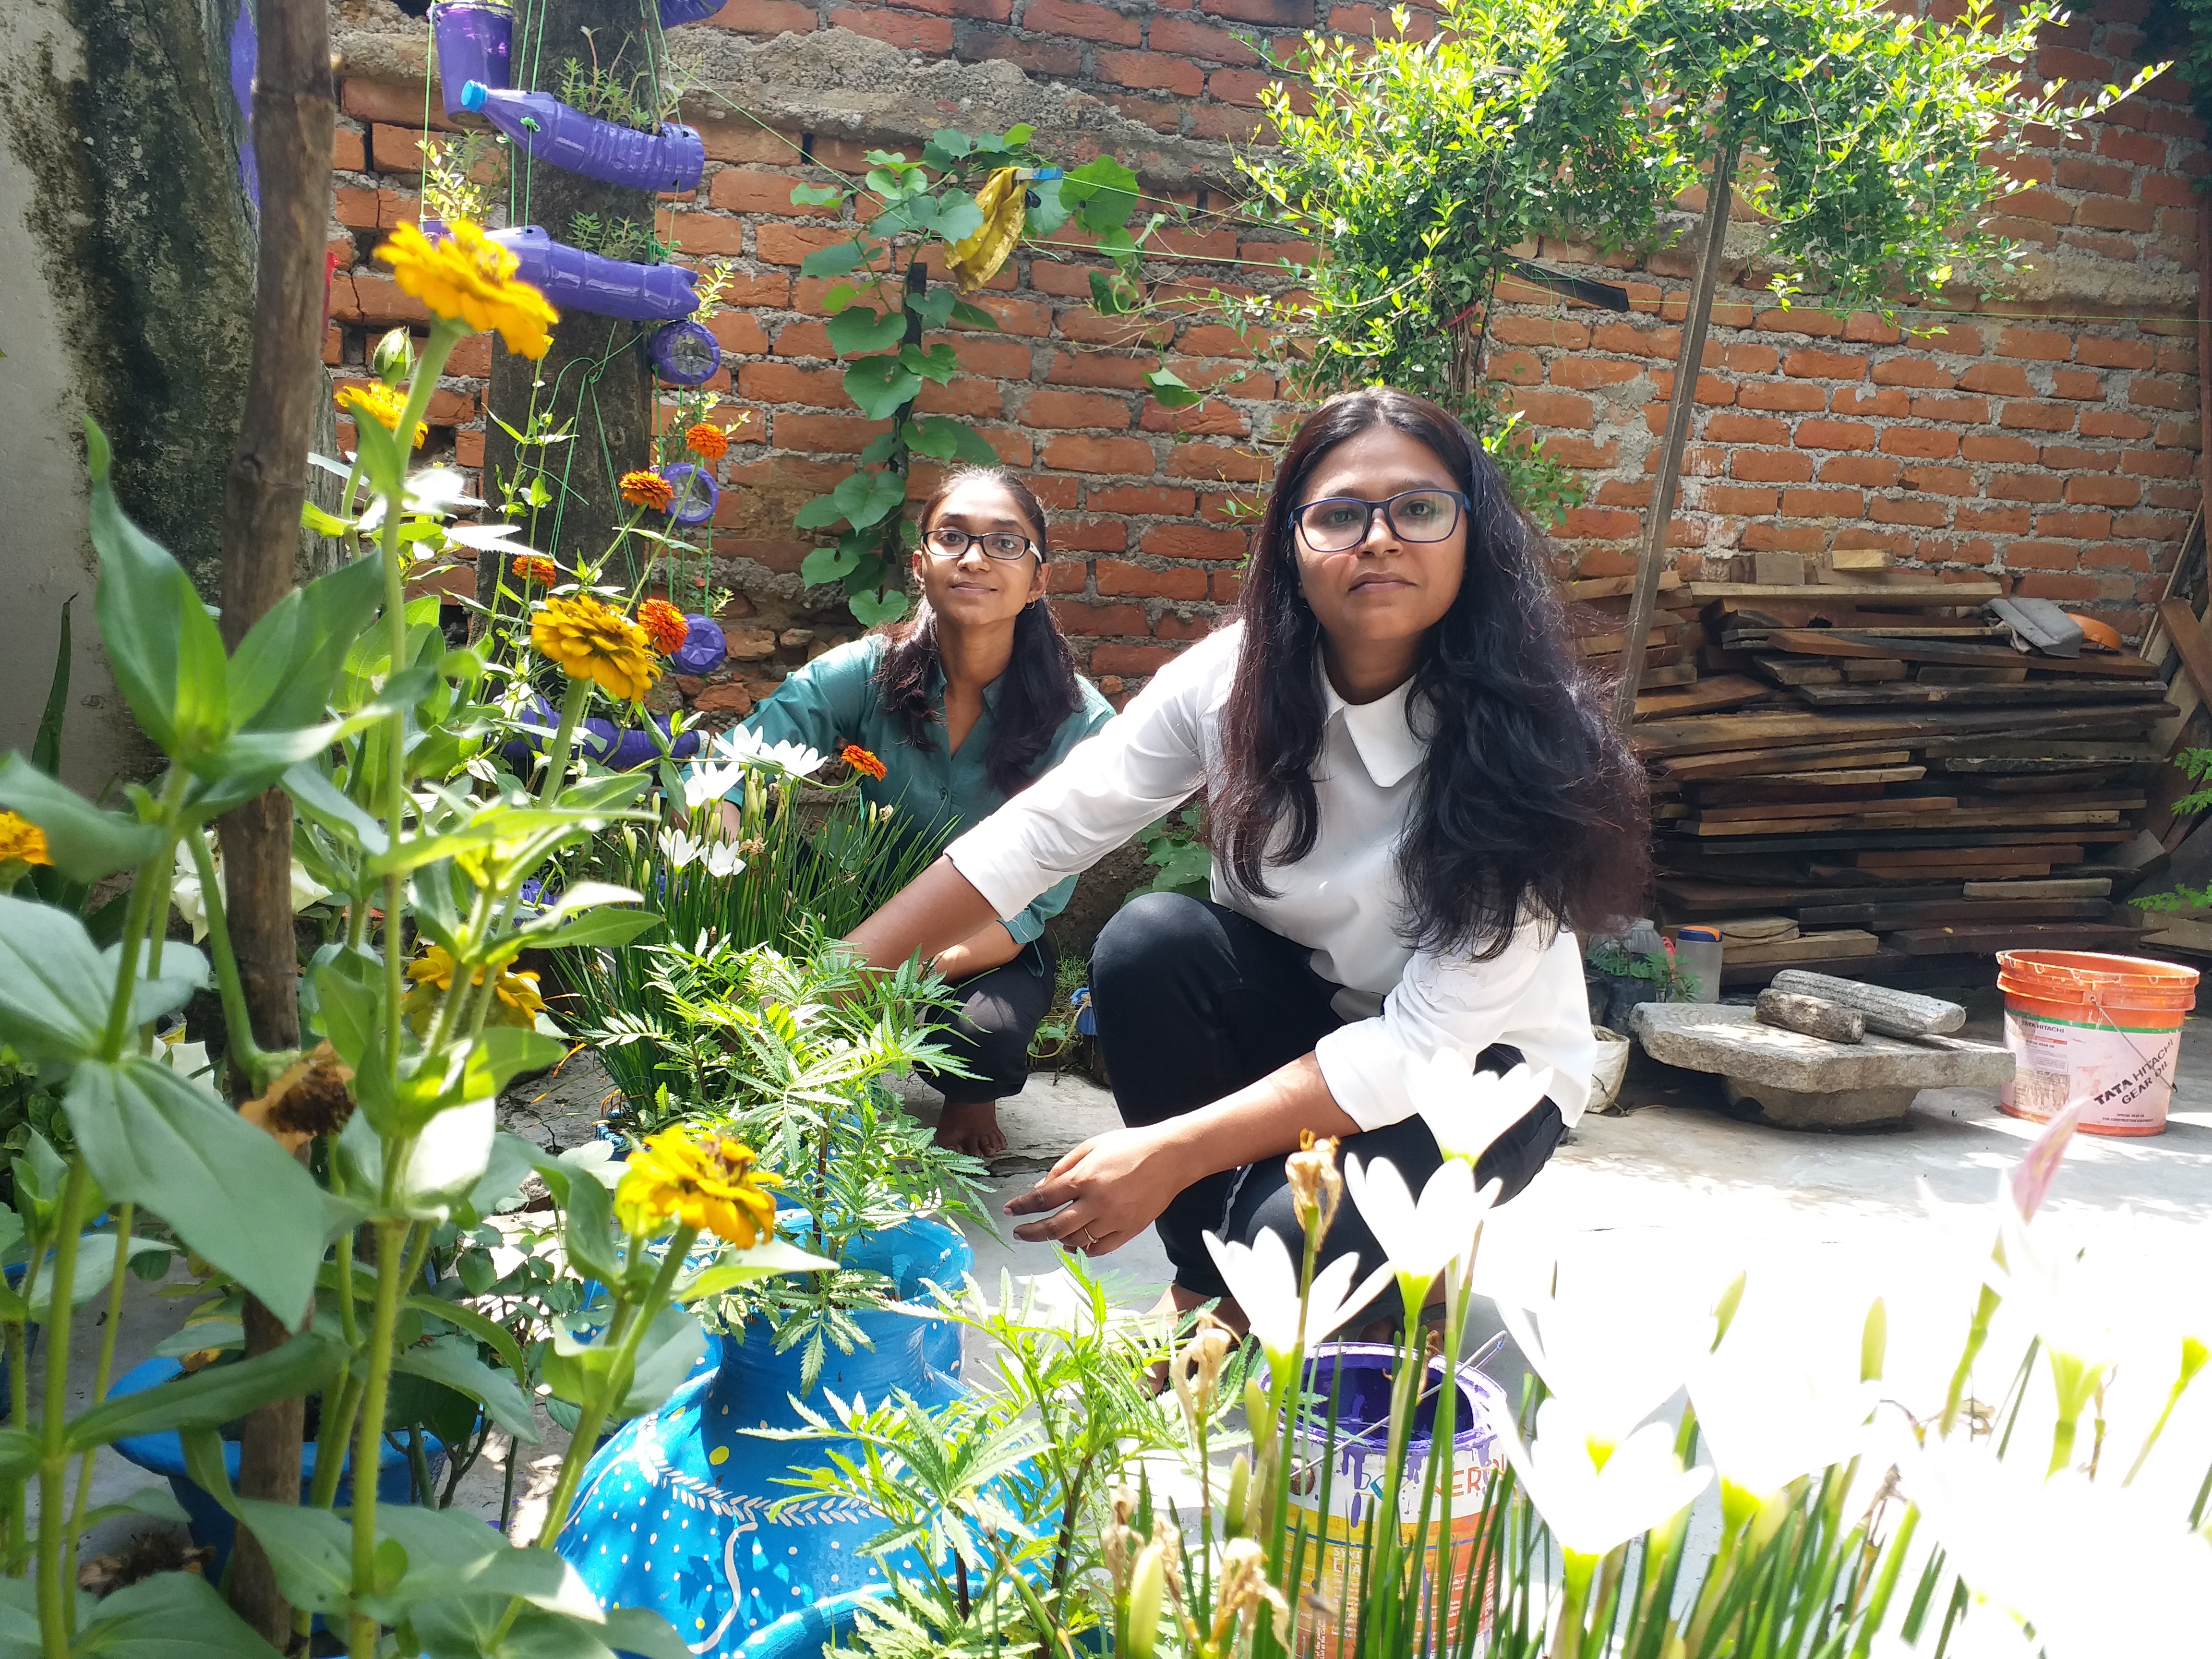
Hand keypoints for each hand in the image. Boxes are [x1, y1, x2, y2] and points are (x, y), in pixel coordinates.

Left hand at [1004, 1124, 1182, 1257]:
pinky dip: (1084, 1248)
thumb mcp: (1092, 1146)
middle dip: (1031, 1232)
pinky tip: (1077, 1242)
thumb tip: (1040, 1189)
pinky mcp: (1129, 1230)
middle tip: (1019, 1233)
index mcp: (1084, 1178)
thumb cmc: (1130, 1146)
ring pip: (1076, 1240)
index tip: (1010, 1211)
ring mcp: (1114, 1220)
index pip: (1042, 1199)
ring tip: (1051, 1234)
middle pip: (1054, 1227)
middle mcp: (1096, 1202)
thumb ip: (1063, 1167)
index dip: (1021, 1207)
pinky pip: (1100, 1248)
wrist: (1171, 1157)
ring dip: (1058, 1240)